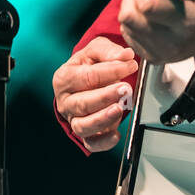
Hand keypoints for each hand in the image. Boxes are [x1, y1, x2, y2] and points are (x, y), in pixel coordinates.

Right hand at [52, 37, 138, 151]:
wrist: (86, 81)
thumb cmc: (89, 65)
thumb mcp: (96, 51)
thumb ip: (109, 52)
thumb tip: (126, 55)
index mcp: (64, 79)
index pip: (86, 76)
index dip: (110, 71)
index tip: (130, 65)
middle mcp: (65, 101)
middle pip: (82, 103)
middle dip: (105, 96)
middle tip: (124, 89)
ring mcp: (74, 119)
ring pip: (84, 125)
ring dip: (103, 119)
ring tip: (119, 109)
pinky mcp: (86, 133)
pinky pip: (91, 143)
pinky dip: (104, 142)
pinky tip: (116, 135)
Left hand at [117, 0, 194, 64]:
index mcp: (189, 21)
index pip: (148, 5)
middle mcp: (173, 42)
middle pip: (130, 16)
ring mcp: (160, 52)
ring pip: (125, 24)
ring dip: (132, 6)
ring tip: (148, 0)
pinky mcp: (152, 57)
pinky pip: (127, 34)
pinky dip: (133, 19)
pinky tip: (148, 15)